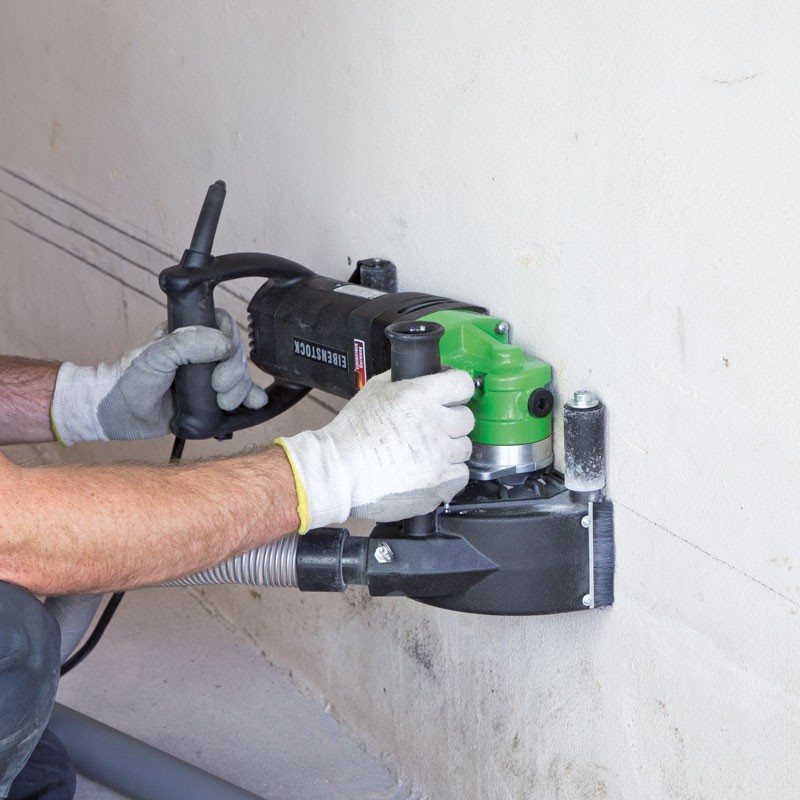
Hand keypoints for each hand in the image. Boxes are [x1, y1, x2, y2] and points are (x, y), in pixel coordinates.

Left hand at [50, 309, 266, 444]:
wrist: (115, 414)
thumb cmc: (127, 378)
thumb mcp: (155, 354)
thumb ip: (188, 343)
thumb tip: (224, 344)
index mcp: (189, 334)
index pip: (223, 326)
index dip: (230, 340)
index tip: (222, 356)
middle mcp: (201, 355)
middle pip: (236, 354)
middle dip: (234, 372)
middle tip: (218, 387)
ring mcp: (206, 379)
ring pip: (240, 377)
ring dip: (240, 390)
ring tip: (223, 403)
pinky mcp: (208, 402)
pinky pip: (237, 398)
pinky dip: (250, 399)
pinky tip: (256, 403)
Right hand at [275, 369, 474, 531]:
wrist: (340, 471)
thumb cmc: (352, 433)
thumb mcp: (374, 390)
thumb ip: (402, 379)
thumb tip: (420, 374)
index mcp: (419, 396)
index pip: (463, 384)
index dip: (458, 390)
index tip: (453, 397)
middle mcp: (434, 423)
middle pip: (467, 418)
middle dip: (452, 422)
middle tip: (434, 429)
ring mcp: (439, 455)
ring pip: (465, 448)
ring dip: (450, 449)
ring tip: (428, 453)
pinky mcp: (439, 482)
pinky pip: (461, 475)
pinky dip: (449, 474)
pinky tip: (430, 471)